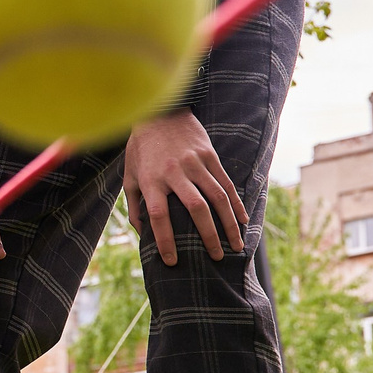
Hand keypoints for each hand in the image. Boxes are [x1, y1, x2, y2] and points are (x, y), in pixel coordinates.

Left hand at [124, 111, 244, 265]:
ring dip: (228, 224)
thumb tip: (142, 235)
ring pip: (217, 197)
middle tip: (216, 257)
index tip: (172, 261)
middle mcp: (174, 172)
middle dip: (208, 236)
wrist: (160, 112)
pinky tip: (243, 220)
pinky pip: (226, 183)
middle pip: (196, 208)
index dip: (165, 240)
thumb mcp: (129, 176)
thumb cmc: (141, 149)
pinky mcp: (209, 155)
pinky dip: (236, 203)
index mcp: (151, 179)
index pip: (158, 215)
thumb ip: (134, 206)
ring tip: (236, 245)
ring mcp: (195, 162)